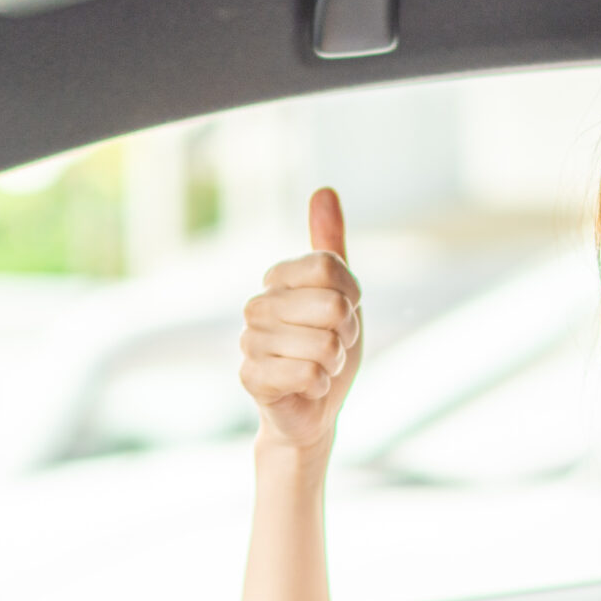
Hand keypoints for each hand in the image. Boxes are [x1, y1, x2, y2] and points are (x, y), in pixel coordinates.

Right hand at [242, 188, 362, 453]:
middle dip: (345, 335)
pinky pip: (308, 374)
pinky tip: (306, 389)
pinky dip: (320, 385)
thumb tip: (323, 190)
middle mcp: (257, 306)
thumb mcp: (340, 294)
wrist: (315, 410)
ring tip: (318, 368)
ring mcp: (249, 342)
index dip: (351, 297)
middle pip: (330, 306)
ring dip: (333, 363)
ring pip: (322, 343)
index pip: (328, 267)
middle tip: (331, 348)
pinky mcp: (250, 378)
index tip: (343, 314)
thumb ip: (330, 246)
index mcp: (277, 280)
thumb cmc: (327, 350)